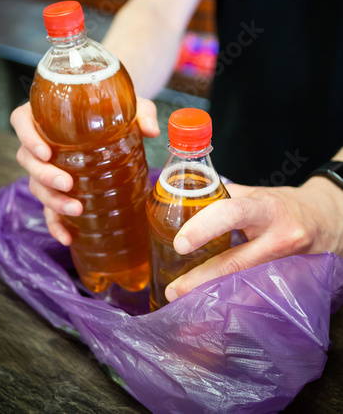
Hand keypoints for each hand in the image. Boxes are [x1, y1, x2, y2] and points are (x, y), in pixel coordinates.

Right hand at [10, 97, 159, 244]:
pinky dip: (56, 225)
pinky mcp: (59, 189)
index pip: (21, 121)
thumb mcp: (131, 107)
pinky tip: (68, 237)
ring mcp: (48, 168)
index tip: (45, 152)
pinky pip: (49, 209)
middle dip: (44, 175)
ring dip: (52, 200)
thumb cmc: (116, 111)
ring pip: (36, 185)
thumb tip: (152, 131)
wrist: (118, 125)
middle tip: (67, 183)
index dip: (27, 137)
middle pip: (27, 159)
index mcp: (48, 115)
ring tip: (76, 209)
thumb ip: (142, 114)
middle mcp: (42, 141)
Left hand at [165, 177, 342, 302]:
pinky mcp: (293, 284)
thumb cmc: (286, 205)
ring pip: (247, 286)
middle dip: (201, 280)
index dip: (203, 228)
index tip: (180, 244)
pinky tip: (218, 308)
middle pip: (236, 263)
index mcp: (266, 209)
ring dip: (215, 297)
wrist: (329, 220)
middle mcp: (280, 239)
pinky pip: (261, 296)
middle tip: (174, 291)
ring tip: (188, 303)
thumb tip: (188, 204)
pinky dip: (237, 303)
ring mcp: (289, 266)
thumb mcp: (258, 194)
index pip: (232, 213)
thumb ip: (225, 198)